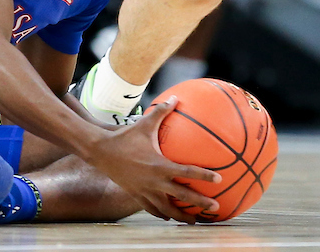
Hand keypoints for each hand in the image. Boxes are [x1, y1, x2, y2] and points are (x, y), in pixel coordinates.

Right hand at [87, 97, 220, 222]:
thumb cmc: (125, 137)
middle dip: (200, 203)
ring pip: (167, 209)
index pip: (187, 172)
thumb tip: (176, 97)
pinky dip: (163, 214)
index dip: (204, 175)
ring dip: (182, 216)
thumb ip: (162, 111)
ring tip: (194, 221)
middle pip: (182, 196)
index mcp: (159, 165)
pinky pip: (152, 209)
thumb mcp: (145, 123)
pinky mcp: (136, 196)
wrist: (101, 152)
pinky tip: (169, 217)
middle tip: (215, 207)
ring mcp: (145, 191)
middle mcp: (154, 181)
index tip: (219, 178)